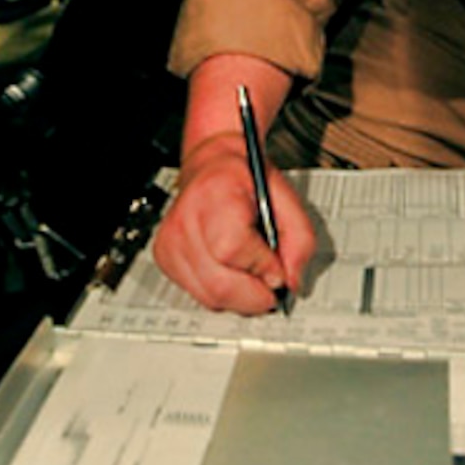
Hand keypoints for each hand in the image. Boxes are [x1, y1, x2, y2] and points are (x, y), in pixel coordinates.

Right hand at [154, 129, 314, 314]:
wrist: (212, 166)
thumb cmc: (244, 178)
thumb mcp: (286, 197)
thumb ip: (299, 239)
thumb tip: (290, 282)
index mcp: (215, 194)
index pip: (232, 250)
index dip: (262, 267)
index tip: (277, 269)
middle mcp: (185, 220)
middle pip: (219, 285)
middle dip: (255, 296)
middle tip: (271, 286)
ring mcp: (170, 242)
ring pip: (210, 298)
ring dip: (240, 297)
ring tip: (252, 274)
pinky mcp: (165, 258)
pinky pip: (199, 295)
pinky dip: (222, 292)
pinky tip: (230, 270)